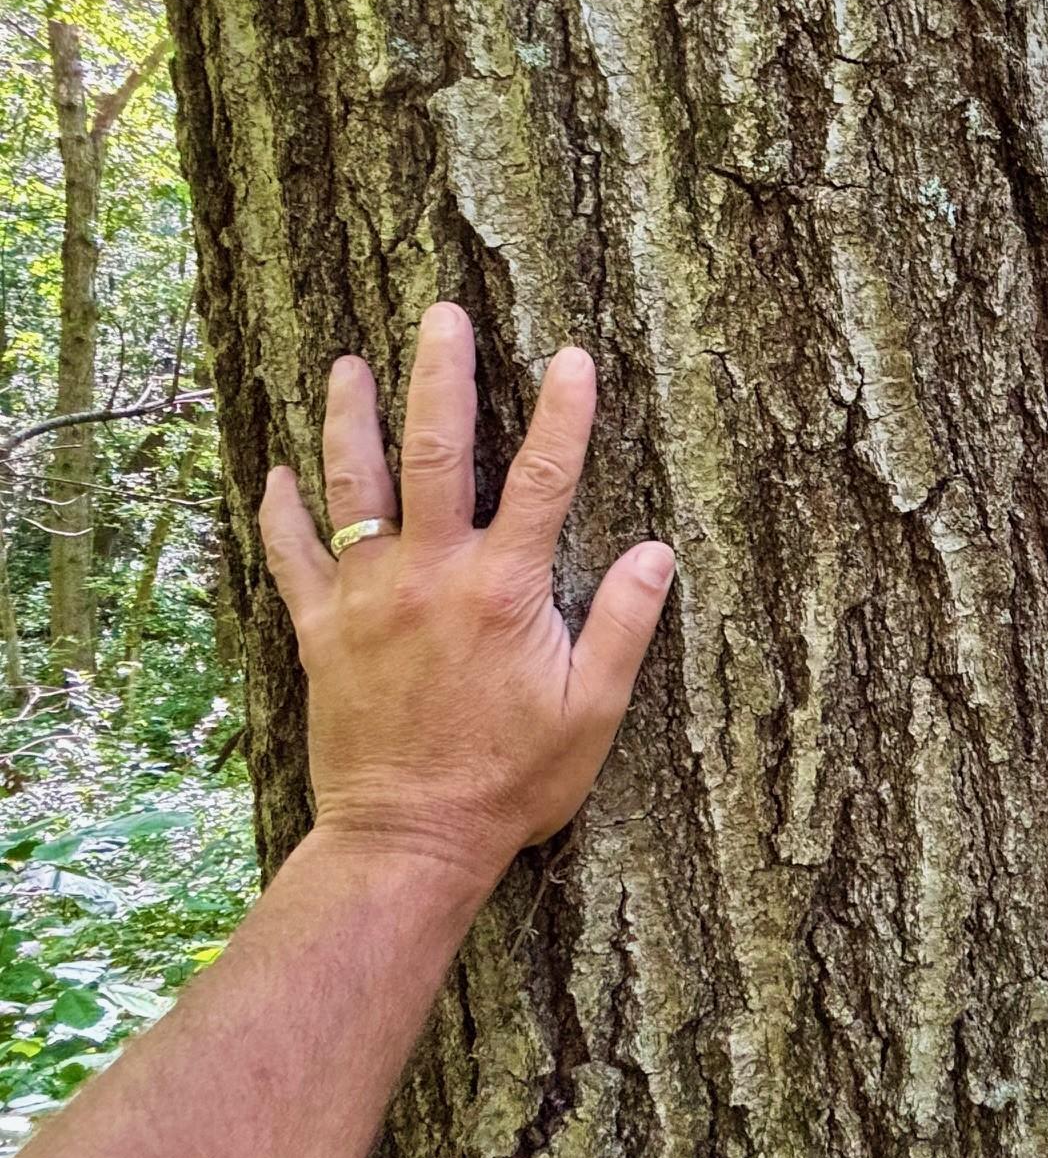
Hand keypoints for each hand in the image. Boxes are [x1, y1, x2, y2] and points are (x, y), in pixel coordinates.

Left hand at [257, 302, 674, 885]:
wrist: (408, 841)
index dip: (565, 414)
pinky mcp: (320, 632)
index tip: (574, 358)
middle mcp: (429, 577)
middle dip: (442, 376)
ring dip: (350, 418)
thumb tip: (659, 552)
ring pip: (353, 486)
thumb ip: (626, 626)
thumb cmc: (511, 781)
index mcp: (503, 591)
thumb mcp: (593, 712)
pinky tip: (277, 471)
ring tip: (347, 364)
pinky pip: (292, 556)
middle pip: (436, 453)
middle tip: (442, 316)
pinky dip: (282, 511)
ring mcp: (366, 599)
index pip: (545, 479)